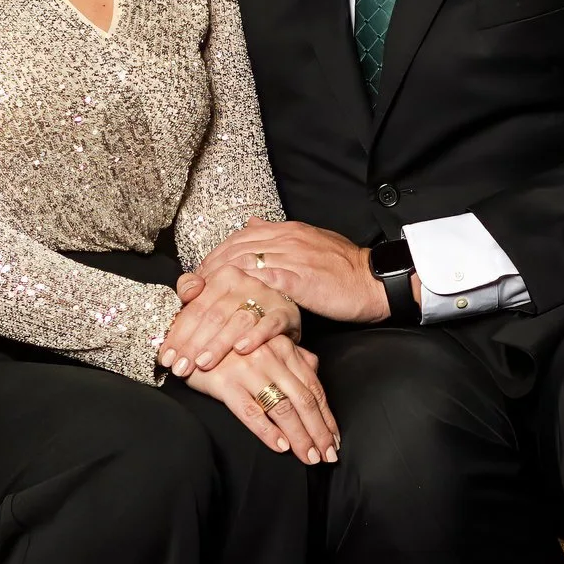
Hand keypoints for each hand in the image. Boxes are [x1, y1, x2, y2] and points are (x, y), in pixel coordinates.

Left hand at [155, 264, 300, 377]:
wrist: (279, 311)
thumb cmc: (239, 309)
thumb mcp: (214, 298)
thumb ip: (193, 293)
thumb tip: (184, 291)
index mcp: (223, 276)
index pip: (196, 308)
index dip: (178, 334)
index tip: (166, 358)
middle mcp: (245, 282)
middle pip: (214, 316)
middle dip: (194, 344)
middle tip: (181, 367)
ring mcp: (267, 296)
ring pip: (238, 321)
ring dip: (219, 344)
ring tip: (203, 363)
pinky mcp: (285, 312)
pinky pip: (269, 324)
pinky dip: (255, 336)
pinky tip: (241, 350)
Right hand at [184, 334, 339, 464]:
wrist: (189, 338)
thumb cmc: (230, 345)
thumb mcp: (264, 343)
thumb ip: (291, 355)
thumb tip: (314, 367)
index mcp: (284, 348)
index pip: (313, 388)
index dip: (327, 416)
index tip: (334, 439)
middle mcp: (270, 357)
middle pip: (303, 401)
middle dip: (318, 431)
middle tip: (328, 456)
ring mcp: (247, 370)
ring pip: (282, 409)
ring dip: (299, 436)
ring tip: (309, 457)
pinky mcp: (224, 383)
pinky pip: (251, 411)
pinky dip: (268, 431)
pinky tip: (281, 447)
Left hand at [190, 221, 408, 324]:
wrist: (375, 278)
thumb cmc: (345, 266)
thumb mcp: (309, 240)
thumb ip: (279, 235)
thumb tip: (252, 222)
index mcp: (284, 231)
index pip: (236, 241)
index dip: (212, 262)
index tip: (197, 284)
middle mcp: (283, 240)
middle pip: (231, 257)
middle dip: (206, 285)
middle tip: (189, 312)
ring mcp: (291, 260)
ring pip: (242, 278)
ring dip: (219, 308)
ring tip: (203, 335)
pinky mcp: (301, 282)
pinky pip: (267, 298)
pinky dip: (250, 319)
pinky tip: (238, 341)